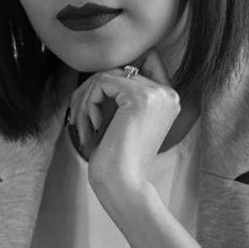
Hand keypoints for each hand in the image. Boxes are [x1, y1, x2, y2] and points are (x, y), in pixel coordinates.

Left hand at [68, 50, 180, 204]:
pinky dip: (88, 104)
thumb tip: (102, 70)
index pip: (143, 60)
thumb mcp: (121, 120)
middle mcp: (167, 92)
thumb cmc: (117, 160)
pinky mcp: (140, 97)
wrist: (124, 187)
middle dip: (90, 92)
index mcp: (167, 98)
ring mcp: (156, 93)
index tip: (96, 102)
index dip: (114, 76)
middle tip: (81, 120)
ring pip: (106, 75)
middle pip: (118, 69)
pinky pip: (101, 82)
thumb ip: (120, 93)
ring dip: (85, 101)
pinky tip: (91, 128)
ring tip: (84, 128)